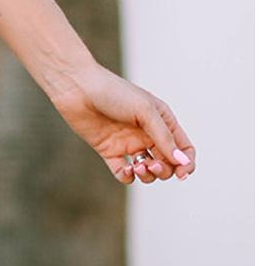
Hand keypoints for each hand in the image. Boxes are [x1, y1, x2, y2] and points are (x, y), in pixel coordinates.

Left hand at [50, 63, 197, 185]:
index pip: (182, 147)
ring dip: (147, 175)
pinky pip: (123, 173)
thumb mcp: (145, 111)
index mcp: (162, 121)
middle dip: (164, 170)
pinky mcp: (109, 151)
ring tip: (138, 166)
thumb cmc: (114, 93)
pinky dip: (127, 177)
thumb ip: (164, 137)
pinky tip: (126, 170)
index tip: (183, 173)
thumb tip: (182, 161)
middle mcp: (147, 134)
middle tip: (153, 165)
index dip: (186, 162)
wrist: (78, 88)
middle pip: (167, 163)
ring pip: (147, 170)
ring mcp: (128, 143)